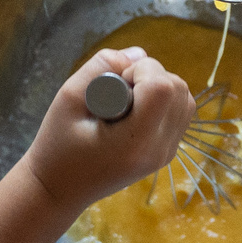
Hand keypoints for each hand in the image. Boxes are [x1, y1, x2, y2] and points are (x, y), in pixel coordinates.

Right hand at [18, 49, 193, 213]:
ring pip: (184, 99)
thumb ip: (102, 66)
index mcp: (135, 143)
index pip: (163, 88)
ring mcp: (166, 154)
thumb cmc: (57, 145)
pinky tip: (135, 110)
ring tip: (126, 100)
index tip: (115, 81)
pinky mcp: (167, 153)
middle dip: (151, 76)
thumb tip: (139, 53)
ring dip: (159, 87)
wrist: (58, 189)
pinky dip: (163, 101)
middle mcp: (158, 150)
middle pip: (178, 90)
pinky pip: (180, 113)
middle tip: (118, 90)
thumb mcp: (68, 98)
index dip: (142, 71)